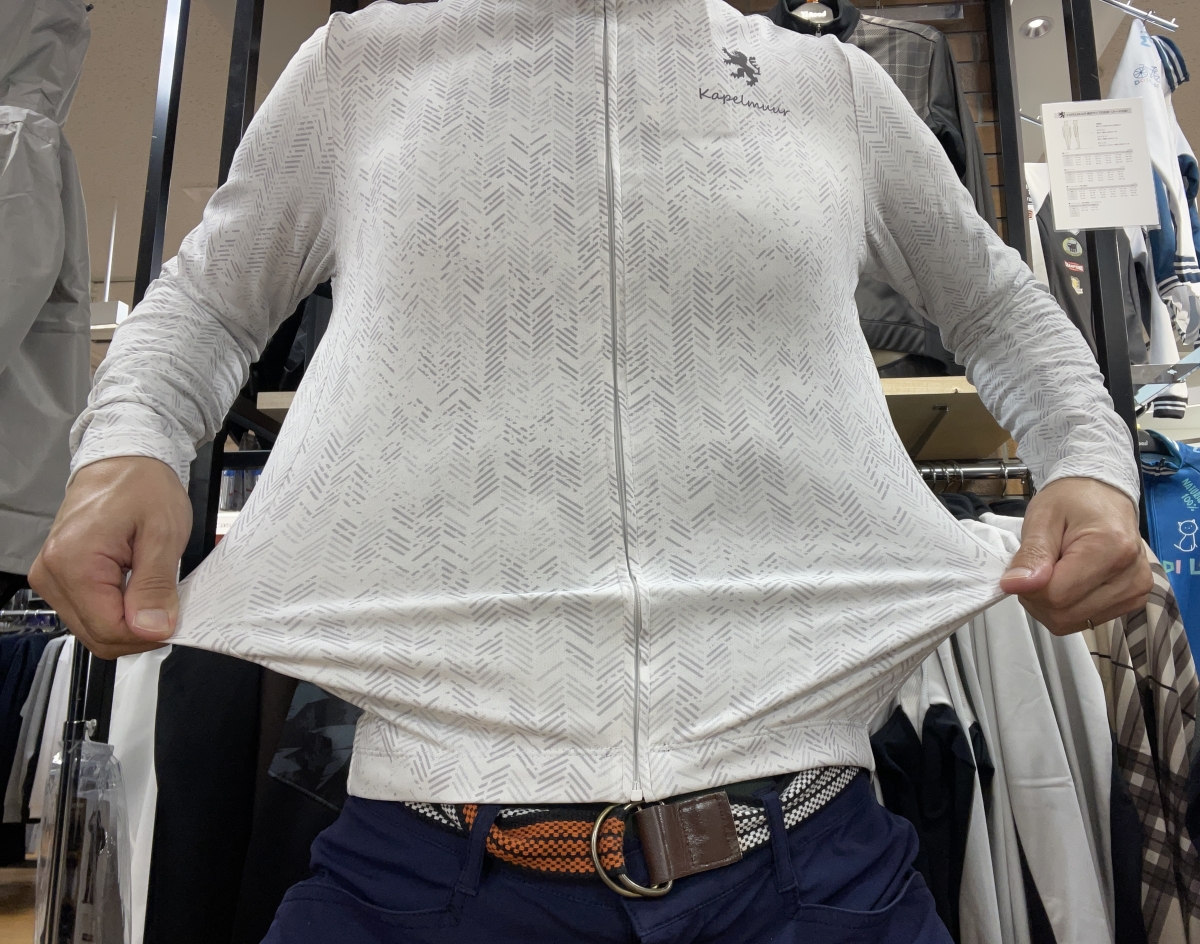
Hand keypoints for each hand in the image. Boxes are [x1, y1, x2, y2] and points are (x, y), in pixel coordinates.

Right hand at [29, 457, 191, 658]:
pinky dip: (118, 610)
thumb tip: (152, 628)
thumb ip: (155, 586)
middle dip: (139, 631)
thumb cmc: (143, 485)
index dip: (147, 634)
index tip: (173, 619)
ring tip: (152, 591)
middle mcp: (53, 573)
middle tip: (168, 607)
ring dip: (129, 621)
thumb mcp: (163, 534)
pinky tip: (137, 590)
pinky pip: (89, 612)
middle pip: (97, 636)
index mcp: (74, 562)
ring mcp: (52, 577)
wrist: (124, 461)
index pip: (108, 630)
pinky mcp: (60, 577)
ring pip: (93, 629)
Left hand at [999, 477, 1150, 634]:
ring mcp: (1136, 592)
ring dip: (1050, 604)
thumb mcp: (1042, 517)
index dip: (1029, 586)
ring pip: (1072, 622)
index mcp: (1112, 549)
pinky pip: (1085, 620)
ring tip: (1054, 571)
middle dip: (1037, 597)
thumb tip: (1014, 586)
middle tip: (1036, 567)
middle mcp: (1132, 576)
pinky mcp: (1133, 601)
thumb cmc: (1072, 501)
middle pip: (1064, 614)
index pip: (1057, 595)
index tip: (1024, 565)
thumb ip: (1031, 554)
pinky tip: (1069, 581)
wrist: (1103, 496)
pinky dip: (1067, 606)